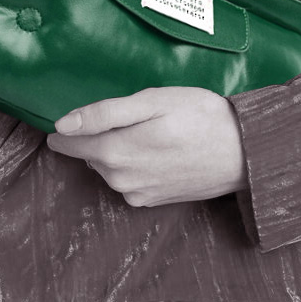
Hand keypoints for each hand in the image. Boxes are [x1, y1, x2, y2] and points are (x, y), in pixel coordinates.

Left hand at [46, 87, 248, 206]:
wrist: (244, 152)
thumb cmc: (200, 116)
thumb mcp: (154, 101)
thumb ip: (106, 112)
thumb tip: (63, 123)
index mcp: (117, 151)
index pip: (72, 143)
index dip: (64, 130)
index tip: (57, 123)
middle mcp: (121, 179)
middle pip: (92, 153)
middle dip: (97, 135)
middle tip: (126, 113)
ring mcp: (137, 193)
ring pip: (109, 166)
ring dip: (115, 148)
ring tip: (146, 128)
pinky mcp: (152, 200)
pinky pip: (127, 179)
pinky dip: (131, 163)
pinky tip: (155, 148)